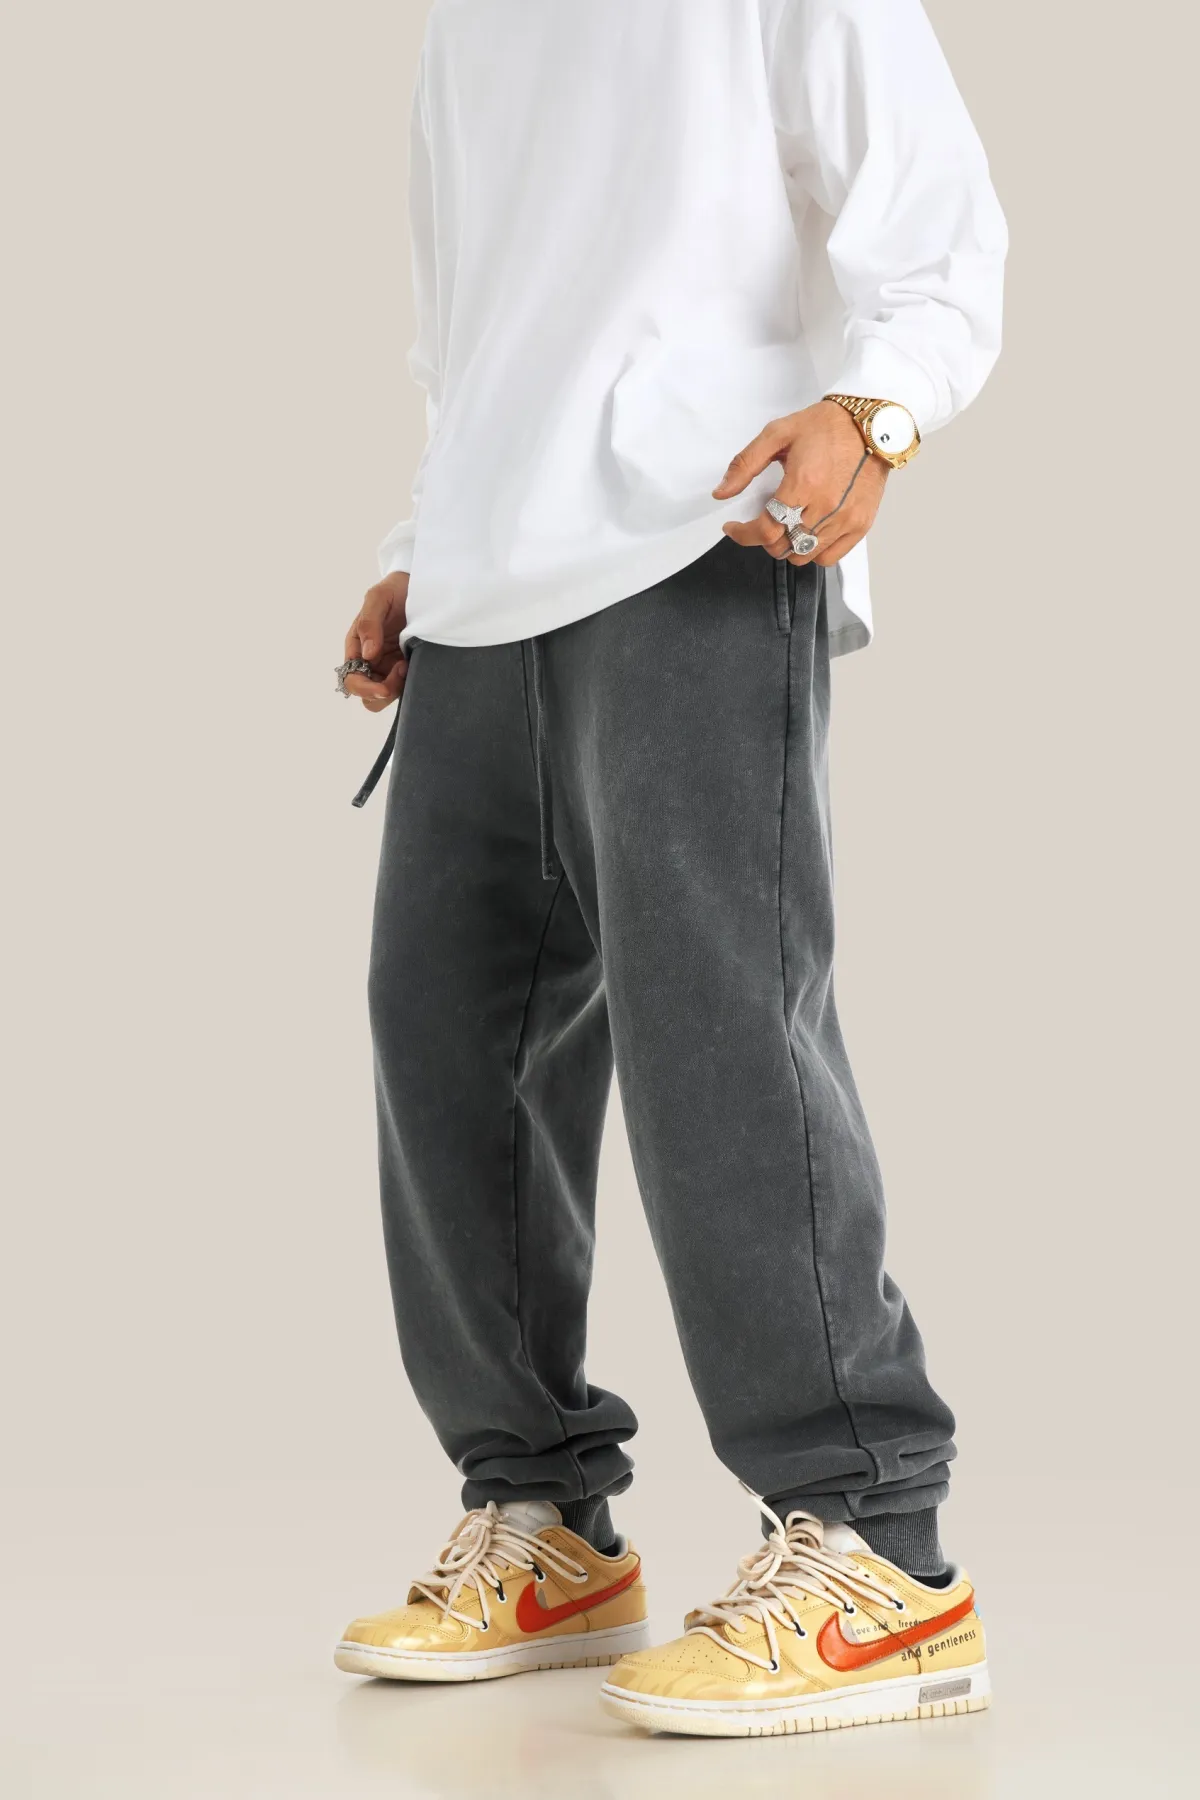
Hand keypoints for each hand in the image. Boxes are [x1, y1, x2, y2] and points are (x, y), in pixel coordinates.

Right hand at [342, 572, 410, 711]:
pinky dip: (411, 684)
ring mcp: (390, 666)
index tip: (383, 688)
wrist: (421, 585)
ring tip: (407, 665)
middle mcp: (371, 661)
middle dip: (382, 693)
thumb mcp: (378, 598)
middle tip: (401, 671)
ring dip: (397, 688)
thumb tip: (368, 654)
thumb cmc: (394, 589)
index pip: (352, 679)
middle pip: (368, 695)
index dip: (365, 689)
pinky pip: (406, 687)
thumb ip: (369, 624)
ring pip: (387, 695)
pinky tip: (417, 664)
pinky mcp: (408, 667)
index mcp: (357, 647)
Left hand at [714, 400, 888, 566]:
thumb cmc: (826, 426)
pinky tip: (808, 532)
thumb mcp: (777, 434)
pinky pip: (829, 558)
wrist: (872, 424)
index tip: (733, 528)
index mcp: (803, 483)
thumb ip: (745, 464)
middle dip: (764, 538)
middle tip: (764, 521)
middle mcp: (825, 506)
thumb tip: (721, 493)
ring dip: (788, 546)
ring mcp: (845, 519)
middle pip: (783, 546)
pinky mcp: (860, 525)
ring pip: (804, 555)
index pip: (766, 530)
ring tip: (787, 525)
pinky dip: (813, 552)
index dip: (743, 534)